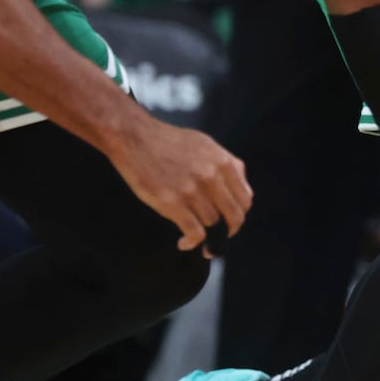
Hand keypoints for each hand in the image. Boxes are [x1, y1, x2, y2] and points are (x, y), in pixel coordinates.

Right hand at [109, 117, 251, 251]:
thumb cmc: (168, 142)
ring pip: (213, 225)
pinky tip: (183, 243)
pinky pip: (194, 232)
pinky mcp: (172, 202)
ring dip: (208, 240)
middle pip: (234, 216)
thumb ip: (226, 165)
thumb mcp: (206, 145)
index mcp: (223, 162)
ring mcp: (192, 190)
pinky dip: (191, 243)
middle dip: (228, 232)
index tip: (229, 222)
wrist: (134, 137)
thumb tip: (243, 188)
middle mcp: (212, 176)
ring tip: (196, 241)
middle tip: (217, 238)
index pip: (245, 199)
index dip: (238, 215)